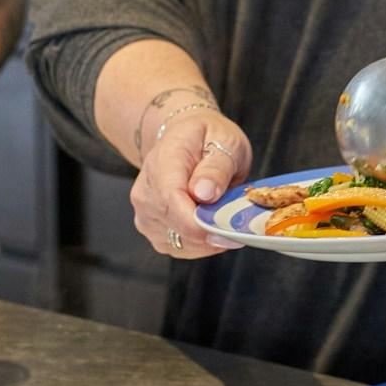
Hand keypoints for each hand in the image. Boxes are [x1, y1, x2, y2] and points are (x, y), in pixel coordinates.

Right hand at [129, 108, 250, 258]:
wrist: (183, 138)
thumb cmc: (207, 138)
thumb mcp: (224, 140)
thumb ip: (216, 167)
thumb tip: (205, 193)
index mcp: (162, 162)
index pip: (171, 200)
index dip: (198, 221)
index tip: (227, 229)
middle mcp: (146, 191)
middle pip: (175, 226)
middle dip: (211, 232)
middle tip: (240, 223)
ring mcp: (145, 213)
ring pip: (178, 243)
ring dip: (208, 240)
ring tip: (227, 218)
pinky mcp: (152, 230)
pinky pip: (179, 248)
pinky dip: (201, 244)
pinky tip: (214, 227)